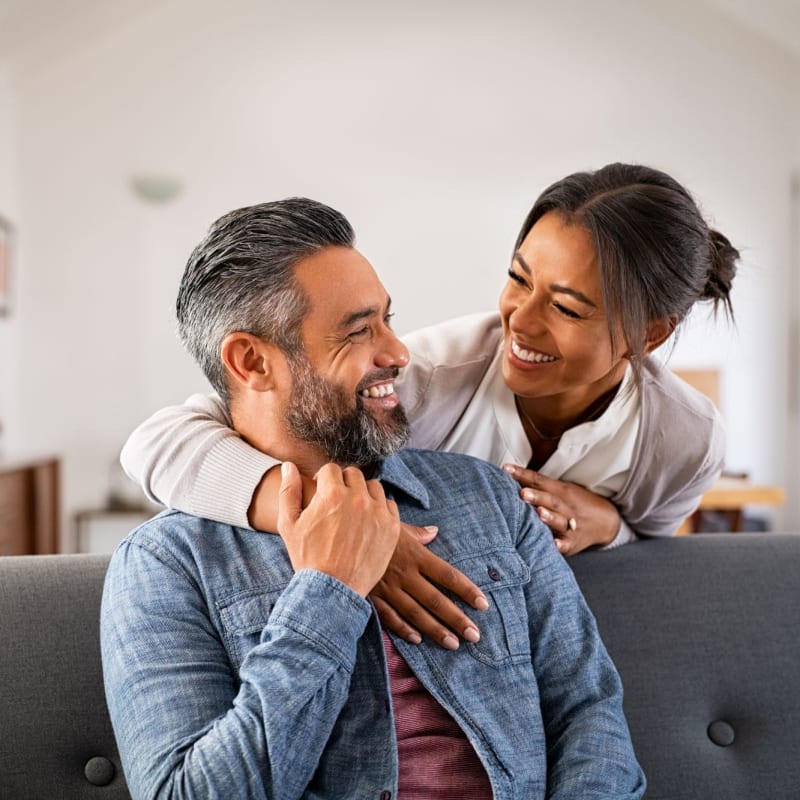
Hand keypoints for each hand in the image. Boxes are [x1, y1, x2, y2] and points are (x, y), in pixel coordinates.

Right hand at [277, 462, 400, 596]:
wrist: (332, 589)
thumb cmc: (307, 557)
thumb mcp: (289, 524)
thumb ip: (289, 491)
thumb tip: (289, 466)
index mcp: (331, 494)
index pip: (331, 469)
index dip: (324, 479)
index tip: (322, 492)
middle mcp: (357, 498)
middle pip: (353, 474)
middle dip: (343, 484)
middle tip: (337, 502)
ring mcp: (377, 512)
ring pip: (373, 486)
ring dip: (363, 493)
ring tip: (353, 510)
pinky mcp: (392, 527)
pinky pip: (389, 504)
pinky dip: (379, 509)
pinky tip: (368, 521)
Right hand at [370, 523, 488, 649]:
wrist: (337, 532)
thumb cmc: (369, 525)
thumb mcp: (395, 525)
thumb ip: (418, 533)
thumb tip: (434, 531)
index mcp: (415, 555)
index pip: (447, 575)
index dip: (466, 590)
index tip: (483, 604)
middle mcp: (405, 574)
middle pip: (436, 600)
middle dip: (457, 619)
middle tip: (475, 635)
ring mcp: (388, 587)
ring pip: (416, 613)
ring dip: (435, 630)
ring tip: (453, 644)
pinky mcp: (372, 596)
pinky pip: (389, 616)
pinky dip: (403, 629)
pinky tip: (417, 640)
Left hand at [503, 464, 620, 555]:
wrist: (605, 521)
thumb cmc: (573, 503)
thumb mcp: (560, 490)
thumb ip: (538, 485)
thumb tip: (508, 475)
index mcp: (561, 491)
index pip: (539, 480)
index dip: (523, 475)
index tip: (506, 469)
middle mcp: (566, 506)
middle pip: (550, 500)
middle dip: (536, 496)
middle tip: (522, 493)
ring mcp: (571, 525)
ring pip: (560, 521)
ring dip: (549, 517)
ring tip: (539, 513)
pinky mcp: (573, 543)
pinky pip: (566, 544)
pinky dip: (560, 545)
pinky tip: (553, 545)